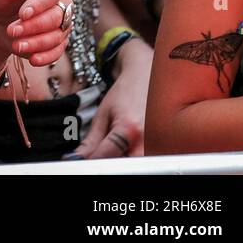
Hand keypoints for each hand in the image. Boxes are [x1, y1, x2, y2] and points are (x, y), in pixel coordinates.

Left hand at [0, 0, 71, 66]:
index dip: (39, 4)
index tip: (23, 14)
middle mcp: (61, 2)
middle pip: (56, 17)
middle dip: (33, 26)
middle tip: (11, 30)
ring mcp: (61, 23)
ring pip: (57, 36)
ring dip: (37, 43)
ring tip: (16, 45)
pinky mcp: (58, 41)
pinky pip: (58, 51)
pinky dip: (46, 57)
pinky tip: (33, 60)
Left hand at [76, 39, 149, 157]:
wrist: (147, 78)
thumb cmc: (125, 94)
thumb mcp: (103, 114)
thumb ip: (92, 139)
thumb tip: (78, 157)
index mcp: (128, 129)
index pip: (105, 156)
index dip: (90, 161)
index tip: (82, 162)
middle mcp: (146, 139)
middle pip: (123, 164)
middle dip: (109, 162)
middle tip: (100, 153)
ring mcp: (158, 144)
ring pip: (135, 164)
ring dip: (123, 159)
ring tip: (117, 146)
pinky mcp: (164, 146)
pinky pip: (146, 159)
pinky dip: (134, 156)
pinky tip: (128, 147)